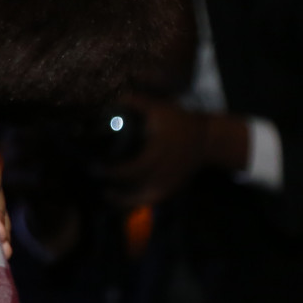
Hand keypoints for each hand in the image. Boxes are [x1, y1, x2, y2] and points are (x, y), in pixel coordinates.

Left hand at [105, 96, 248, 208]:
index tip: (95, 167)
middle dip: (115, 189)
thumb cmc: (180, 122)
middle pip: (137, 190)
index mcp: (159, 154)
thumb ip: (137, 103)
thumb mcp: (160, 109)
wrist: (207, 140)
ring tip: (107, 196)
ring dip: (125, 202)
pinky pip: (153, 201)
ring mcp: (171, 183)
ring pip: (145, 200)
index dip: (112, 172)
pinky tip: (122, 200)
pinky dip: (138, 203)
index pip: (133, 170)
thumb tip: (115, 100)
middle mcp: (165, 173)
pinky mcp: (174, 188)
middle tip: (96, 179)